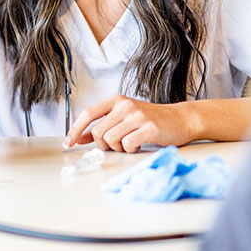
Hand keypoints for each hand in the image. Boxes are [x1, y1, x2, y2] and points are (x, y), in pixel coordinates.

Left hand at [64, 94, 192, 152]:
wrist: (181, 119)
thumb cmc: (151, 120)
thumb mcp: (125, 118)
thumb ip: (104, 125)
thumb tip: (82, 136)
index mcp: (116, 101)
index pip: (88, 113)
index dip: (76, 129)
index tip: (69, 142)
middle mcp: (125, 105)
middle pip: (98, 132)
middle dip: (103, 144)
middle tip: (116, 145)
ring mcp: (137, 116)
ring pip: (110, 139)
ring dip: (118, 148)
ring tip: (130, 143)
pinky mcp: (148, 127)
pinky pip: (127, 145)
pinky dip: (130, 150)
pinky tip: (139, 145)